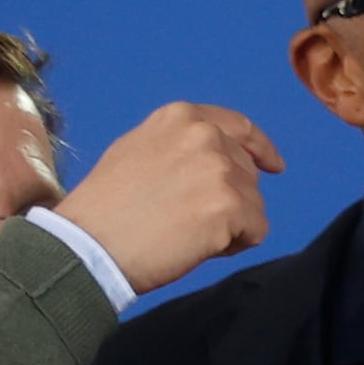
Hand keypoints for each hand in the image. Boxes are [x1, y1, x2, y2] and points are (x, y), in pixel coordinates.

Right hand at [57, 101, 283, 292]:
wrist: (90, 244)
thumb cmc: (106, 207)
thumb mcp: (138, 150)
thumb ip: (179, 146)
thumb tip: (215, 157)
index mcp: (181, 118)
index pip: (239, 126)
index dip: (260, 149)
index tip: (273, 165)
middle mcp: (206, 136)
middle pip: (247, 172)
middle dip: (230, 198)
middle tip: (189, 220)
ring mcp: (220, 170)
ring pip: (254, 203)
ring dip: (231, 224)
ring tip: (187, 233)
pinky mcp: (229, 206)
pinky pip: (256, 231)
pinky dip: (235, 245)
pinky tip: (200, 246)